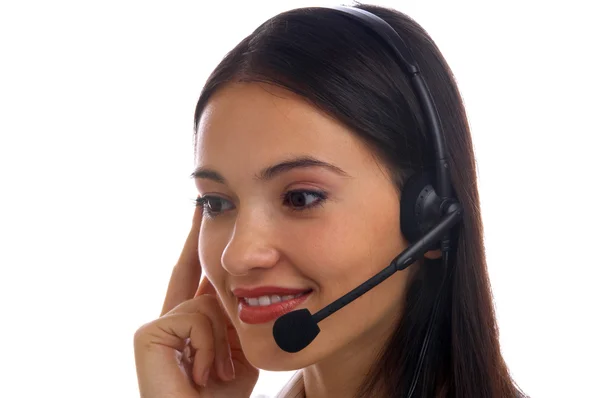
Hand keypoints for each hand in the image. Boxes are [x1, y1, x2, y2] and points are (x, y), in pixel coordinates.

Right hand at [134, 205, 258, 397]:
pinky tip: (204, 373)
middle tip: (202, 201)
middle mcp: (171, 319)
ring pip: (206, 301)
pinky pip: (195, 317)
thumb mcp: (239, 349)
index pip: (199, 277)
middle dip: (195, 235)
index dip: (201, 247)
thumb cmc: (223, 394)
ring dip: (223, 339)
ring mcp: (156, 326)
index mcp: (194, 323)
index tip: (206, 215)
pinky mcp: (148, 334)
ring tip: (219, 372)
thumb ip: (235, 317)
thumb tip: (243, 284)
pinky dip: (210, 346)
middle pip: (187, 268)